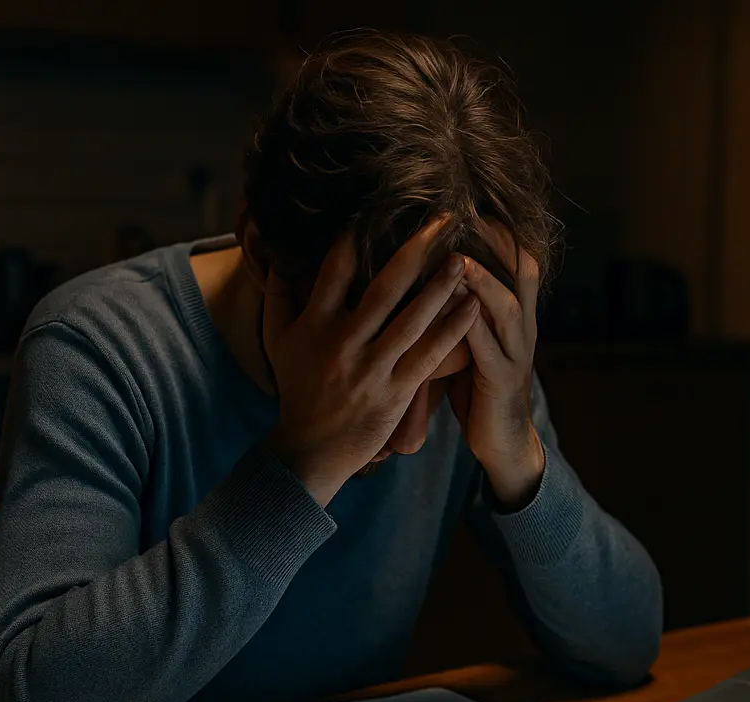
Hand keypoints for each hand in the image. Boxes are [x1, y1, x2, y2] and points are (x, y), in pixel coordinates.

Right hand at [263, 217, 481, 506]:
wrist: (310, 450)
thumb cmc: (297, 389)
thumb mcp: (277, 340)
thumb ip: (278, 294)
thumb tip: (277, 252)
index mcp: (315, 324)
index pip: (337, 268)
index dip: (358, 234)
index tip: (380, 205)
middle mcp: (344, 342)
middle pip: (385, 286)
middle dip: (416, 249)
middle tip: (443, 219)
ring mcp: (372, 368)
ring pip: (413, 318)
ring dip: (441, 285)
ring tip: (463, 257)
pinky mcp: (395, 392)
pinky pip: (429, 354)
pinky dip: (452, 329)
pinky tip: (472, 307)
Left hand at [449, 220, 545, 507]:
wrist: (503, 441)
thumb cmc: (478, 386)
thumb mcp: (473, 338)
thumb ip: (460, 306)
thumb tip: (428, 268)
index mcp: (515, 312)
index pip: (516, 257)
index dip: (498, 228)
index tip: (469, 201)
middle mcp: (522, 325)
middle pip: (521, 270)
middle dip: (496, 241)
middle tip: (467, 212)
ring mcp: (516, 351)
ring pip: (507, 305)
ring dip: (484, 279)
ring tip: (458, 257)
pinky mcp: (502, 379)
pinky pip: (488, 347)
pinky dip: (471, 326)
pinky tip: (454, 310)